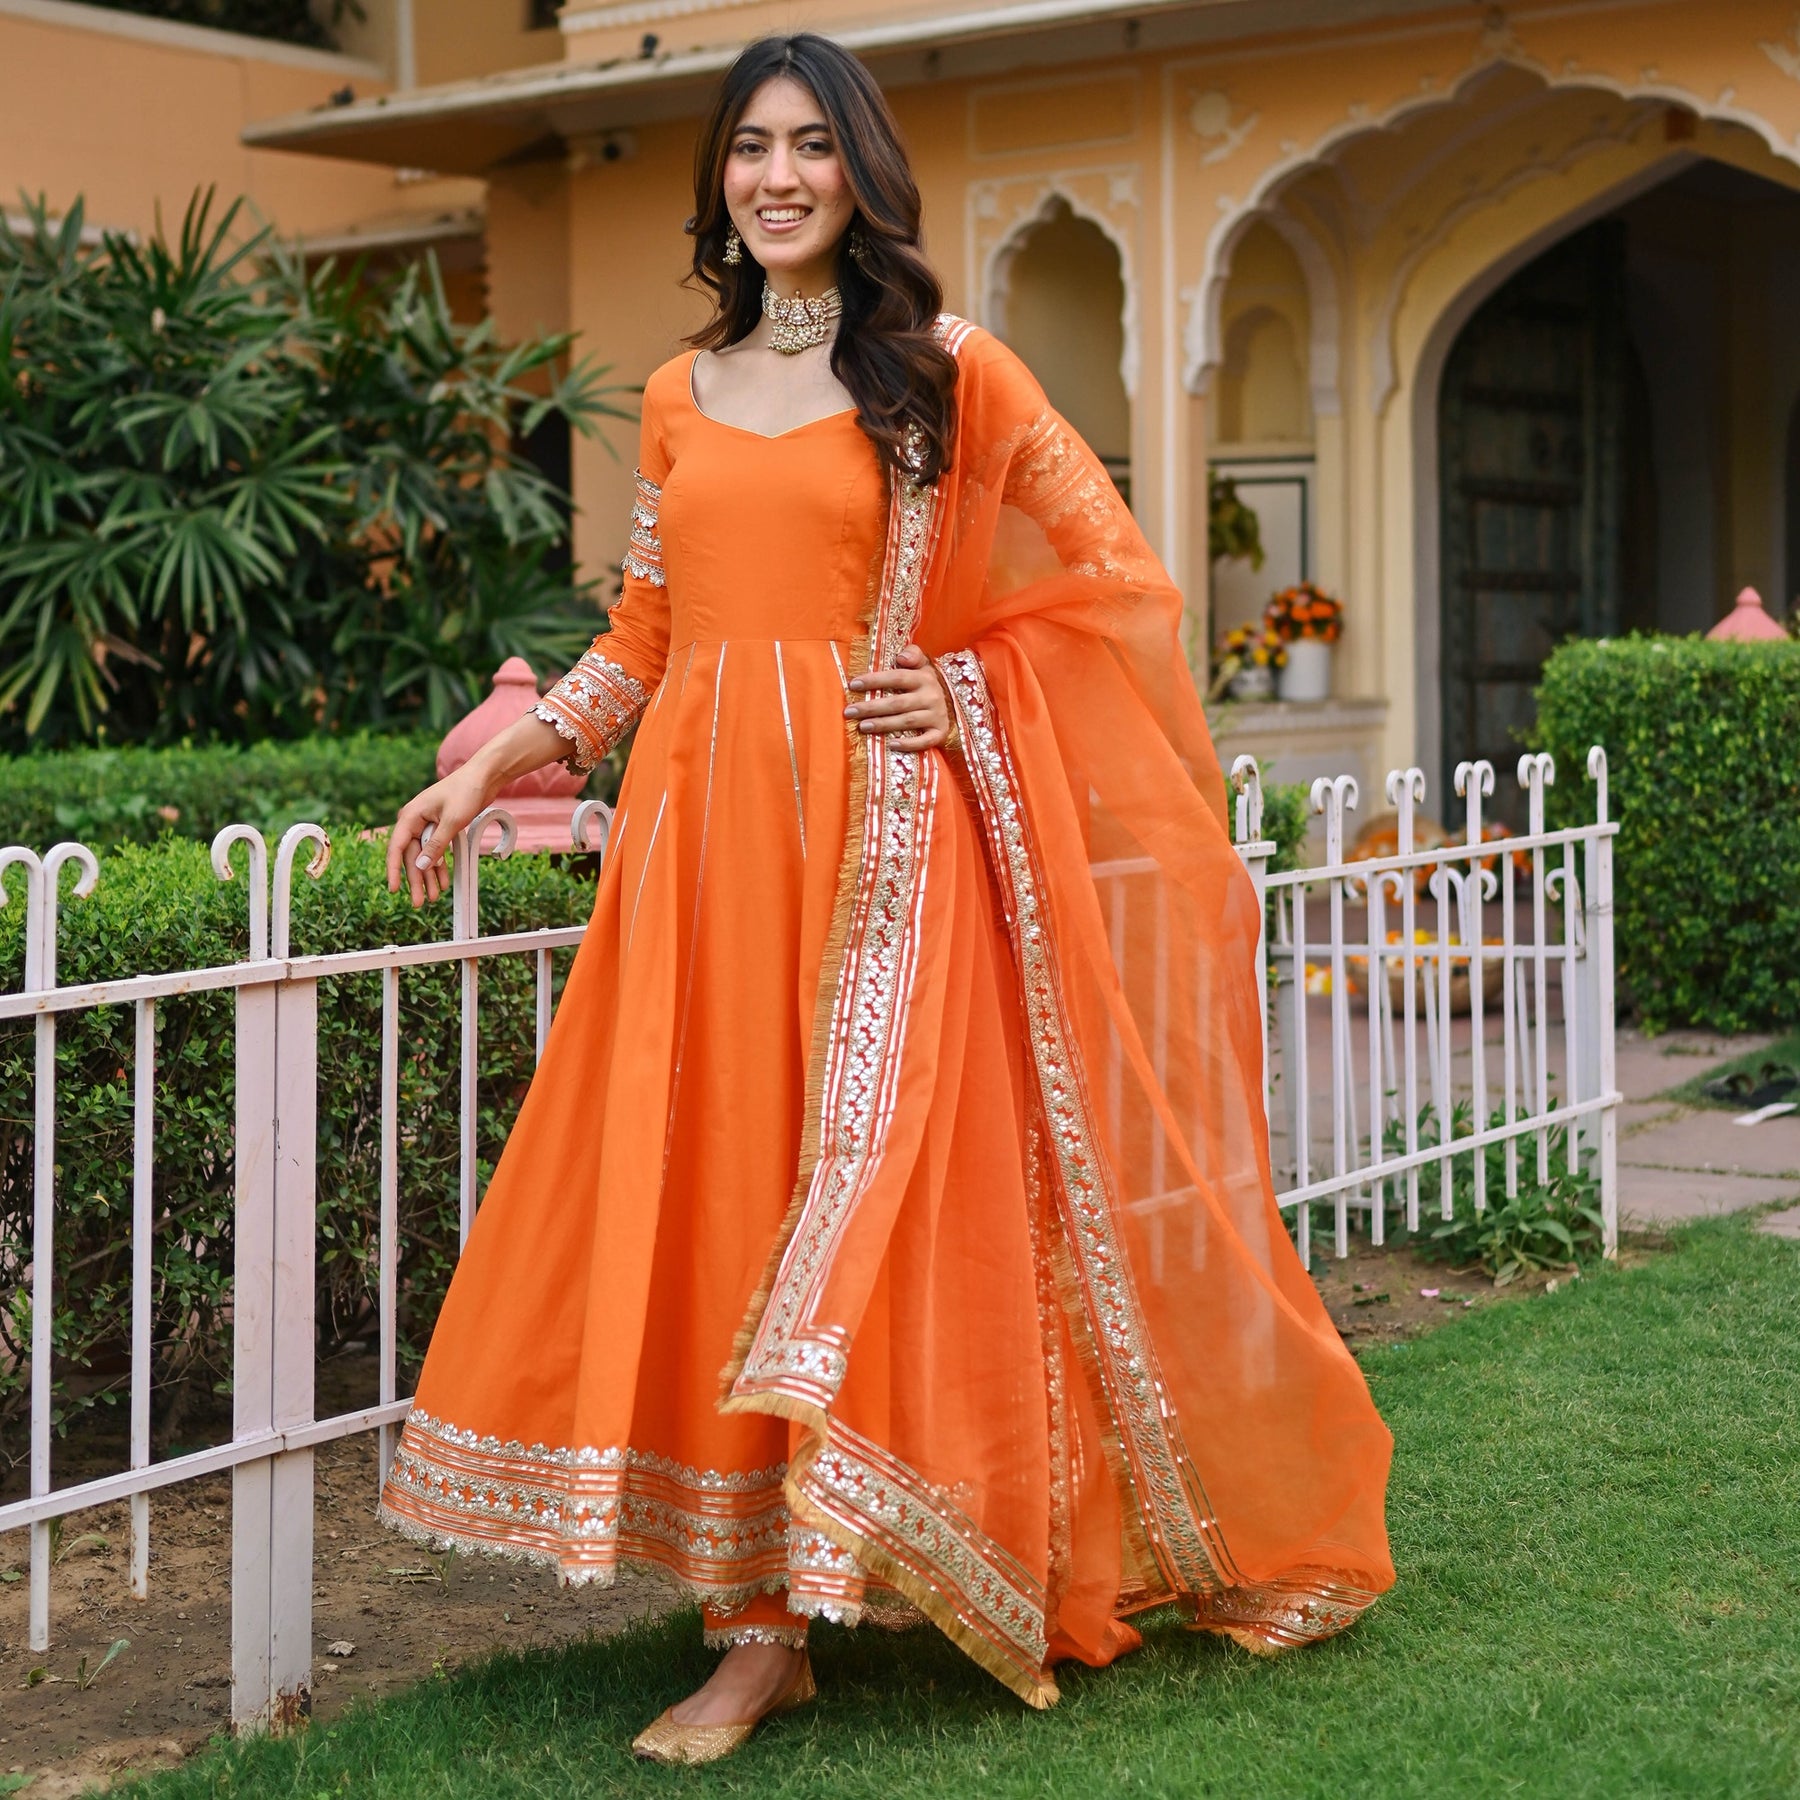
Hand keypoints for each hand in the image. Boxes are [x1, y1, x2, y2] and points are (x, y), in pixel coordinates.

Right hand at [386, 762, 492, 907]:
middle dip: (416, 880)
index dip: (394, 870)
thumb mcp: (452, 821)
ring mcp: (428, 824)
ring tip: (433, 896)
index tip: (394, 889)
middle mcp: (415, 820)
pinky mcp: (440, 826)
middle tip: (419, 902)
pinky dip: (440, 865)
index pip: (396, 847)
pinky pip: (436, 850)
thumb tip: (420, 866)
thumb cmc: (466, 792)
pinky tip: (443, 881)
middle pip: (411, 856)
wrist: (484, 776)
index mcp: (411, 816)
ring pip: (424, 855)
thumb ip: (436, 845)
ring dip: (429, 876)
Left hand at [845, 644, 952, 751]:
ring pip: (907, 721)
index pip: (897, 677)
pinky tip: (891, 745)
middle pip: (897, 702)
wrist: (952, 704)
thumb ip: (913, 654)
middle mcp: (931, 696)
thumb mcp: (922, 664)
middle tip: (850, 711)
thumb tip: (901, 658)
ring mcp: (936, 716)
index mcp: (924, 678)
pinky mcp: (940, 732)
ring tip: (863, 727)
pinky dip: (909, 744)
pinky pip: (925, 741)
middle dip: (871, 707)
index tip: (853, 685)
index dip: (875, 680)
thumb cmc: (926, 683)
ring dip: (883, 724)